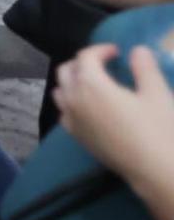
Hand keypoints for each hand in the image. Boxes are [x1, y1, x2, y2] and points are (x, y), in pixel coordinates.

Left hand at [53, 42, 173, 186]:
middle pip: (66, 71)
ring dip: (73, 81)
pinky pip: (64, 112)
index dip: (100, 49)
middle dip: (83, 62)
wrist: (154, 170)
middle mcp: (74, 99)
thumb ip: (144, 68)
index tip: (117, 52)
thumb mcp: (156, 93)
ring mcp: (71, 120)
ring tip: (95, 83)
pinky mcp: (76, 137)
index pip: (85, 57)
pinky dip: (71, 102)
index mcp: (91, 84)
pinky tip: (89, 107)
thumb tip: (137, 50)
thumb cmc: (157, 129)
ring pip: (61, 91)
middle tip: (104, 64)